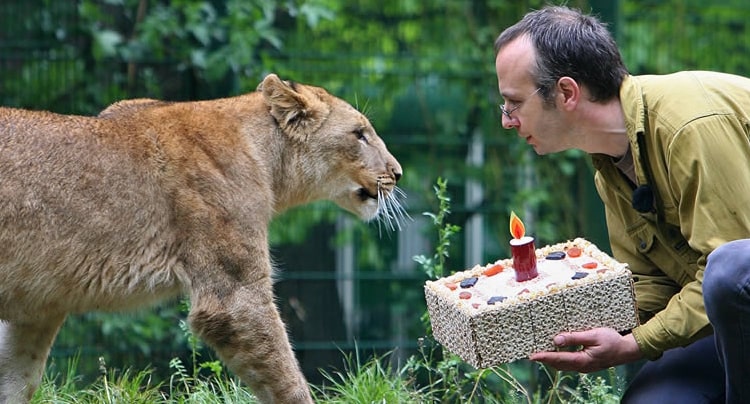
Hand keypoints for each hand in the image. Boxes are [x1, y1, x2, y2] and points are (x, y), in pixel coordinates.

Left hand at [528, 327, 642, 372]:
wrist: (627, 350)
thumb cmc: (612, 340)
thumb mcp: (593, 335)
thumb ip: (574, 337)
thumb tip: (556, 339)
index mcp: (582, 360)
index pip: (559, 359)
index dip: (544, 357)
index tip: (532, 356)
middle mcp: (581, 366)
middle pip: (558, 364)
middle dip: (544, 359)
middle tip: (530, 353)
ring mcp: (583, 366)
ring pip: (562, 365)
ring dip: (550, 359)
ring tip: (538, 352)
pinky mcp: (585, 363)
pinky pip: (568, 362)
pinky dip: (559, 358)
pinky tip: (555, 351)